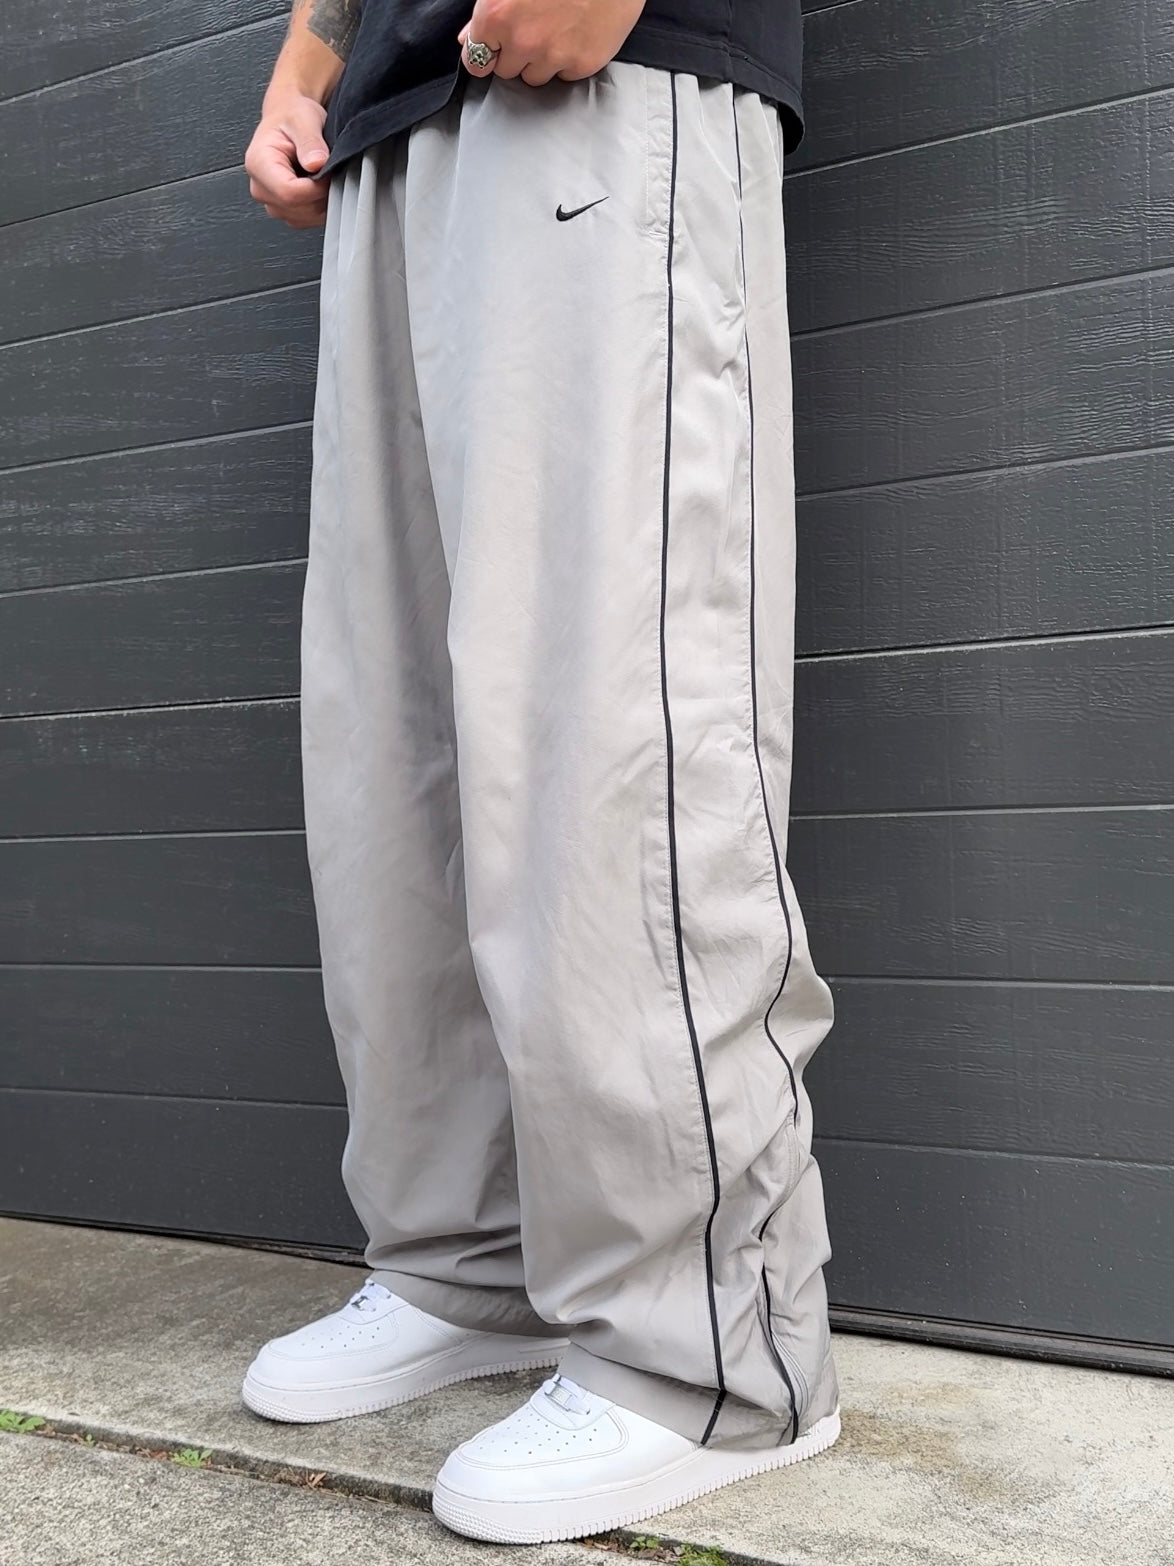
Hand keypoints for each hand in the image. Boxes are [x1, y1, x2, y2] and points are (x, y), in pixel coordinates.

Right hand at [245, 87, 331, 228]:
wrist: (289, 118)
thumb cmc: (292, 116)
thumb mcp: (304, 119)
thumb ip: (310, 141)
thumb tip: (316, 163)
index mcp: (258, 163)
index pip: (289, 193)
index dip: (316, 188)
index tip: (327, 171)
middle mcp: (260, 187)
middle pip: (297, 209)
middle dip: (319, 194)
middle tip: (325, 169)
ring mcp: (271, 202)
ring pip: (304, 217)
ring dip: (320, 200)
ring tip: (318, 174)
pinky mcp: (283, 210)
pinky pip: (307, 219)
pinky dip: (319, 205)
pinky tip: (317, 185)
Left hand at [458, 0, 645, 85]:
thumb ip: (486, 10)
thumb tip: (467, 37)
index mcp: (495, 16)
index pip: (475, 61)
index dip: (486, 53)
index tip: (494, 50)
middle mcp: (521, 41)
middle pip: (506, 71)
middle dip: (515, 54)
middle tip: (534, 26)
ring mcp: (552, 56)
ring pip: (534, 77)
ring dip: (541, 60)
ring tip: (557, 28)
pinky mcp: (581, 64)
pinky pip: (564, 75)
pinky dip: (567, 60)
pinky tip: (575, 33)